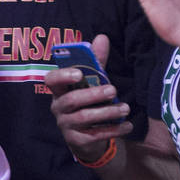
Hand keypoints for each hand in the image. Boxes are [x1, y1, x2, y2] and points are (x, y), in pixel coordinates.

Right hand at [46, 35, 131, 162]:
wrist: (88, 138)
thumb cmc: (89, 103)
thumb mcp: (92, 82)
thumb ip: (96, 62)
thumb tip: (102, 37)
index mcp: (59, 90)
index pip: (51, 80)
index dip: (63, 76)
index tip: (80, 73)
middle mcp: (58, 107)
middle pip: (71, 100)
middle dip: (93, 94)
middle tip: (114, 90)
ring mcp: (66, 125)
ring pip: (84, 118)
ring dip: (107, 112)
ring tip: (125, 108)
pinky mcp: (76, 141)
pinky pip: (95, 135)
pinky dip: (113, 130)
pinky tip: (127, 125)